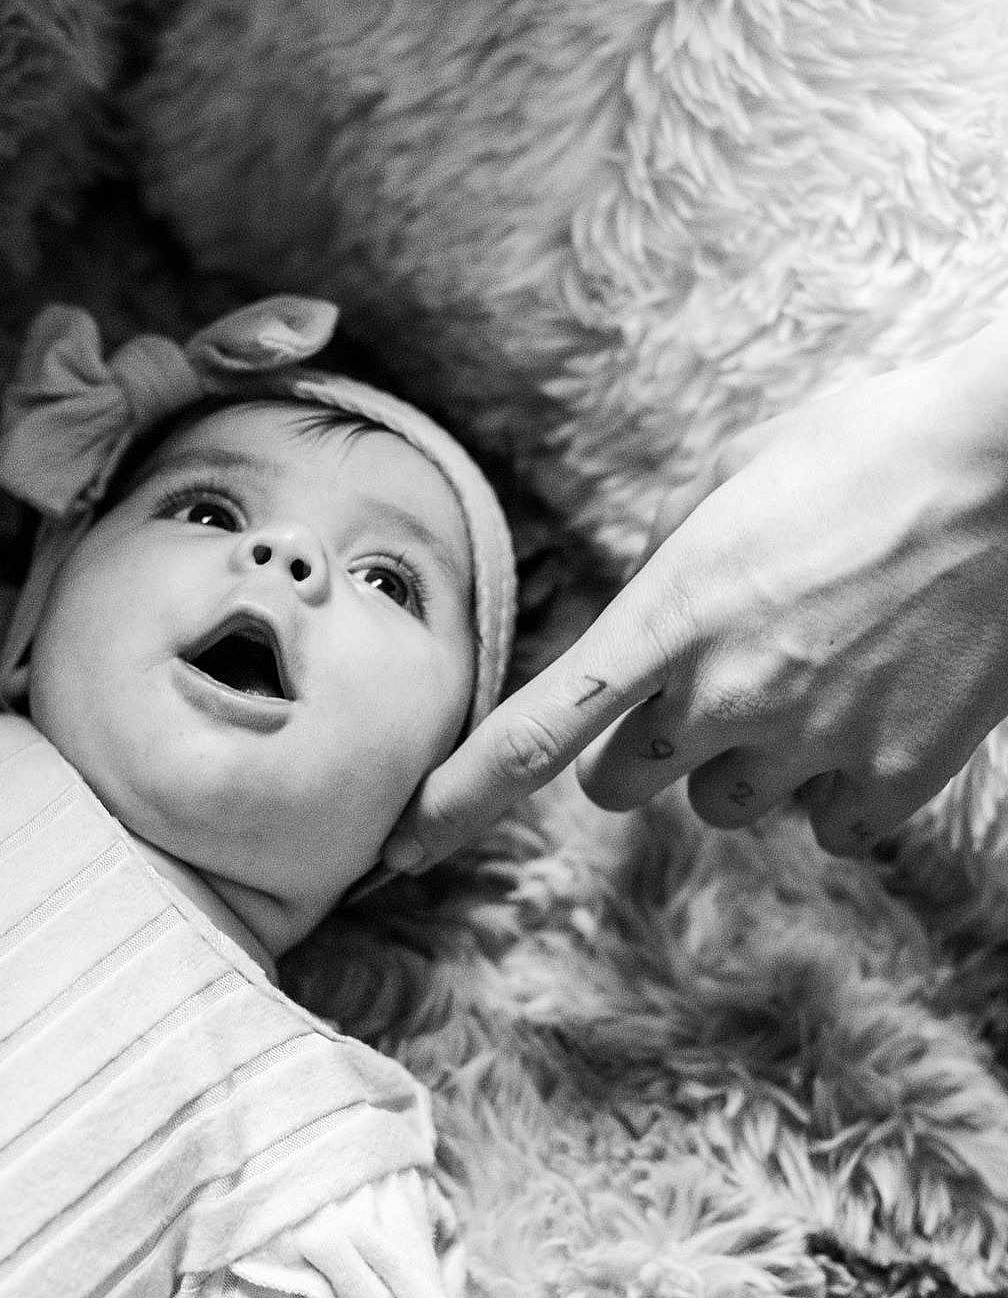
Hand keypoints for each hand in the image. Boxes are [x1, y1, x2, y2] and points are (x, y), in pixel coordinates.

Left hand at [381, 323, 1007, 867]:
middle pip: (623, 784)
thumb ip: (673, 578)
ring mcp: (815, 745)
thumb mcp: (735, 490)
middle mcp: (729, 693)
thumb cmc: (872, 450)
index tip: (400, 846)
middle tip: (703, 688)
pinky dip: (835, 791)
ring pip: (728, 809)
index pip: (536, 731)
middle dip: (641, 751)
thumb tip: (647, 632)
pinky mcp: (897, 778)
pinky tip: (869, 715)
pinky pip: (828, 827)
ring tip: (815, 676)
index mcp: (673, 612)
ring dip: (743, 766)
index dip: (457, 801)